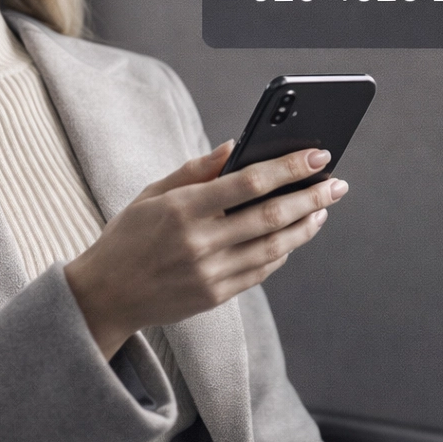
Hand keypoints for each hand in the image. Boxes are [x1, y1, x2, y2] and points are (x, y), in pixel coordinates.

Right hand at [63, 141, 349, 359]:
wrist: (105, 295)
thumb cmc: (129, 235)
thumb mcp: (153, 194)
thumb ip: (196, 170)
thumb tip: (236, 145)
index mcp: (183, 208)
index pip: (249, 183)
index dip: (290, 168)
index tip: (319, 156)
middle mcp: (200, 242)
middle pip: (272, 216)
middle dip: (312, 197)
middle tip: (337, 184)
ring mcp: (210, 273)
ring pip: (275, 247)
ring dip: (305, 226)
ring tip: (322, 209)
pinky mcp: (216, 296)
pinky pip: (261, 271)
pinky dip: (283, 251)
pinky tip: (294, 235)